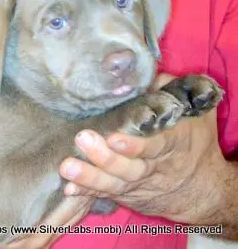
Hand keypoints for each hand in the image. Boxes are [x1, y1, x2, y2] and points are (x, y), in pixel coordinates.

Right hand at [0, 127, 93, 248]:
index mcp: (17, 232)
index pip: (58, 209)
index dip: (75, 186)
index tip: (83, 159)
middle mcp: (30, 242)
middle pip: (69, 215)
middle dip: (84, 188)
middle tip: (95, 158)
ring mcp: (30, 245)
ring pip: (67, 222)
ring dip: (81, 199)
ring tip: (92, 169)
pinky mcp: (26, 243)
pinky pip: (58, 225)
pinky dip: (70, 209)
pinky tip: (73, 190)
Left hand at [59, 74, 237, 237]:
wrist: (202, 188)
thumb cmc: (193, 142)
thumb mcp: (193, 114)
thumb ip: (171, 92)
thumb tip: (148, 74)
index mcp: (173, 144)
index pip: (156, 145)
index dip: (136, 145)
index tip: (114, 138)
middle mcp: (155, 167)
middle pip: (130, 167)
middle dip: (105, 157)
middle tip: (82, 140)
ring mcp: (139, 183)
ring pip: (115, 183)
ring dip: (90, 177)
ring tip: (67, 166)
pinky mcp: (126, 193)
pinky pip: (106, 194)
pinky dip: (87, 192)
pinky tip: (69, 187)